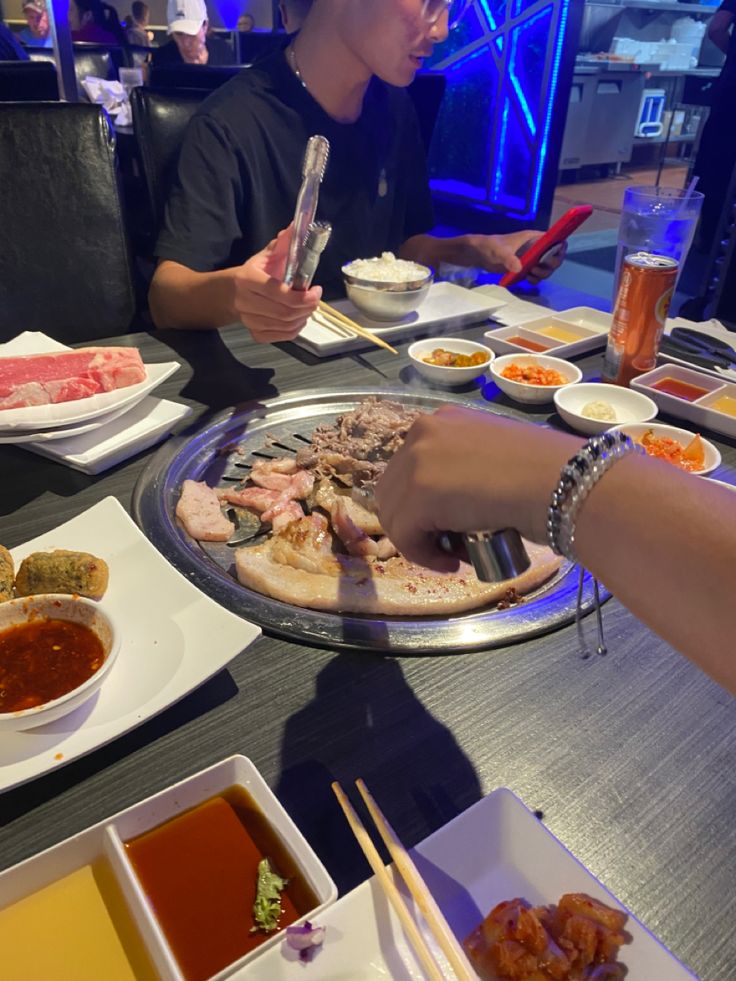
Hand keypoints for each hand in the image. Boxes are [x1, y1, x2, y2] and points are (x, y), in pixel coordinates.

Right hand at [233, 226, 321, 342]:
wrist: (232, 292)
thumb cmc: (255, 272)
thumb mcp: (268, 255)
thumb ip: (284, 243)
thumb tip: (297, 227)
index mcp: (247, 279)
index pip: (277, 292)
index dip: (301, 296)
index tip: (315, 291)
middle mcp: (244, 301)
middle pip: (284, 312)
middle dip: (306, 307)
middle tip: (315, 299)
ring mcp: (248, 320)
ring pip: (284, 325)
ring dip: (303, 318)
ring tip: (307, 307)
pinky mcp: (255, 334)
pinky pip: (281, 336)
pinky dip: (295, 329)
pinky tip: (298, 319)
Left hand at [375, 406, 579, 570]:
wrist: (563, 483)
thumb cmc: (546, 472)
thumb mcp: (493, 454)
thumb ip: (464, 464)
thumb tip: (448, 500)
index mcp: (442, 419)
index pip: (408, 467)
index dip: (423, 503)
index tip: (450, 524)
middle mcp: (423, 432)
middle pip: (393, 490)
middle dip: (417, 522)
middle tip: (454, 542)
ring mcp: (416, 461)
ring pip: (395, 515)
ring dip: (421, 541)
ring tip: (456, 554)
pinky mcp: (418, 495)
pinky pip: (405, 536)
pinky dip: (424, 556)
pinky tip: (453, 562)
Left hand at [466, 230, 566, 283]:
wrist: (480, 255)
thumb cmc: (490, 246)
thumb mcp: (499, 251)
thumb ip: (508, 258)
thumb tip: (519, 268)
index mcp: (533, 238)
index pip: (555, 240)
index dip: (559, 248)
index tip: (554, 258)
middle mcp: (536, 247)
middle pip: (554, 257)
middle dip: (550, 265)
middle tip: (537, 270)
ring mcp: (532, 259)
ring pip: (546, 268)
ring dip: (542, 274)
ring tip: (531, 275)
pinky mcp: (526, 268)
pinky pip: (537, 275)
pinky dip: (535, 279)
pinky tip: (527, 279)